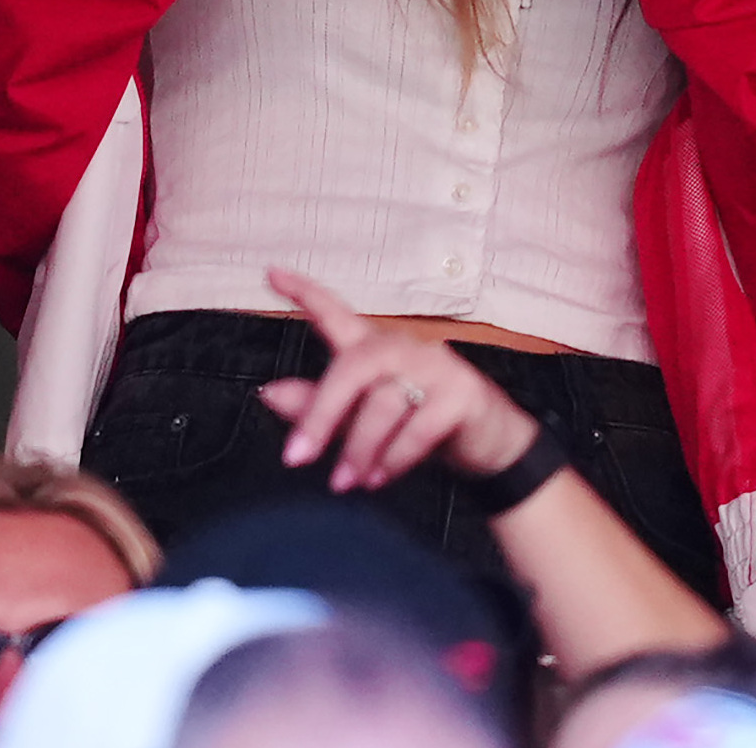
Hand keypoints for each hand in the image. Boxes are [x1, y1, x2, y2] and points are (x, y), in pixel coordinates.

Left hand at [255, 269, 539, 491]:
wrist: (488, 445)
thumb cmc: (415, 422)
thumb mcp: (361, 416)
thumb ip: (316, 405)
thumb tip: (267, 393)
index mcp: (371, 346)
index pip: (334, 313)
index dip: (304, 293)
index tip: (270, 273)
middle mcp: (400, 347)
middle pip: (352, 368)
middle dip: (321, 415)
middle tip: (296, 458)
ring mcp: (434, 367)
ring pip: (384, 403)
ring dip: (359, 449)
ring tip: (345, 482)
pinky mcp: (461, 395)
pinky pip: (419, 427)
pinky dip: (395, 457)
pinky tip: (379, 478)